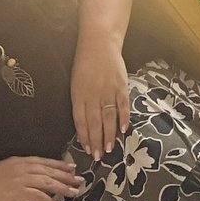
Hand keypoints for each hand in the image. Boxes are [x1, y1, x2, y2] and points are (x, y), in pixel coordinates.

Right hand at [0, 155, 83, 200]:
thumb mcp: (2, 173)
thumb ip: (18, 175)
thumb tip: (32, 182)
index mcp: (17, 161)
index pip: (43, 162)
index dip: (59, 164)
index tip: (71, 167)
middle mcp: (20, 168)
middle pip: (49, 171)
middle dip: (66, 176)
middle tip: (79, 181)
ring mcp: (18, 180)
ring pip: (46, 183)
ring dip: (62, 188)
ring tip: (73, 193)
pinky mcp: (16, 193)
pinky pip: (37, 196)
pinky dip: (48, 200)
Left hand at [70, 43, 131, 159]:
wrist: (100, 44)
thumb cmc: (85, 64)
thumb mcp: (76, 83)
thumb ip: (80, 102)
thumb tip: (84, 124)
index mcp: (79, 95)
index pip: (80, 121)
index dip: (84, 137)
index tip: (86, 149)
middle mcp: (93, 95)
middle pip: (94, 123)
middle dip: (95, 141)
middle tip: (97, 156)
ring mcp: (108, 91)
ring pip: (108, 117)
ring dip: (109, 135)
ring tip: (109, 148)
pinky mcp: (121, 86)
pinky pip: (123, 106)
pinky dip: (124, 118)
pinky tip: (123, 130)